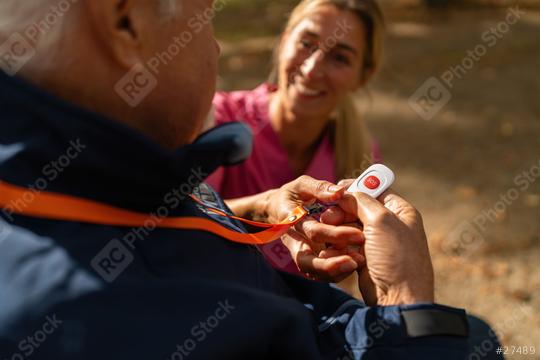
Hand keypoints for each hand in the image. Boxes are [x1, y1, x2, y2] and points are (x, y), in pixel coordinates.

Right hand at [265, 176, 365, 281]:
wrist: (277, 210)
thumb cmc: (292, 195)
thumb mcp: (302, 185)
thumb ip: (320, 188)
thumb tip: (340, 192)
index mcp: (291, 221)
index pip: (313, 231)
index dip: (335, 234)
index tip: (358, 234)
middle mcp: (293, 241)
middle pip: (306, 261)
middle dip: (331, 263)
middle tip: (357, 260)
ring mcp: (300, 252)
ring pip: (312, 271)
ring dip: (334, 272)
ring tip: (356, 265)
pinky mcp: (308, 260)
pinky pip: (318, 273)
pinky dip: (334, 273)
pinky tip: (352, 267)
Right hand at [321, 183, 433, 305]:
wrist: (397, 298)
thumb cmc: (396, 258)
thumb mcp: (381, 221)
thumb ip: (362, 201)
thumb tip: (346, 192)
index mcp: (400, 211)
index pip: (375, 190)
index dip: (355, 188)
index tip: (335, 190)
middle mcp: (389, 224)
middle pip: (358, 208)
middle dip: (341, 212)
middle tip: (327, 217)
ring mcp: (376, 242)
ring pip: (349, 226)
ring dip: (338, 230)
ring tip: (330, 235)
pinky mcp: (365, 257)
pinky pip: (346, 244)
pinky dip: (339, 245)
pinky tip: (334, 250)